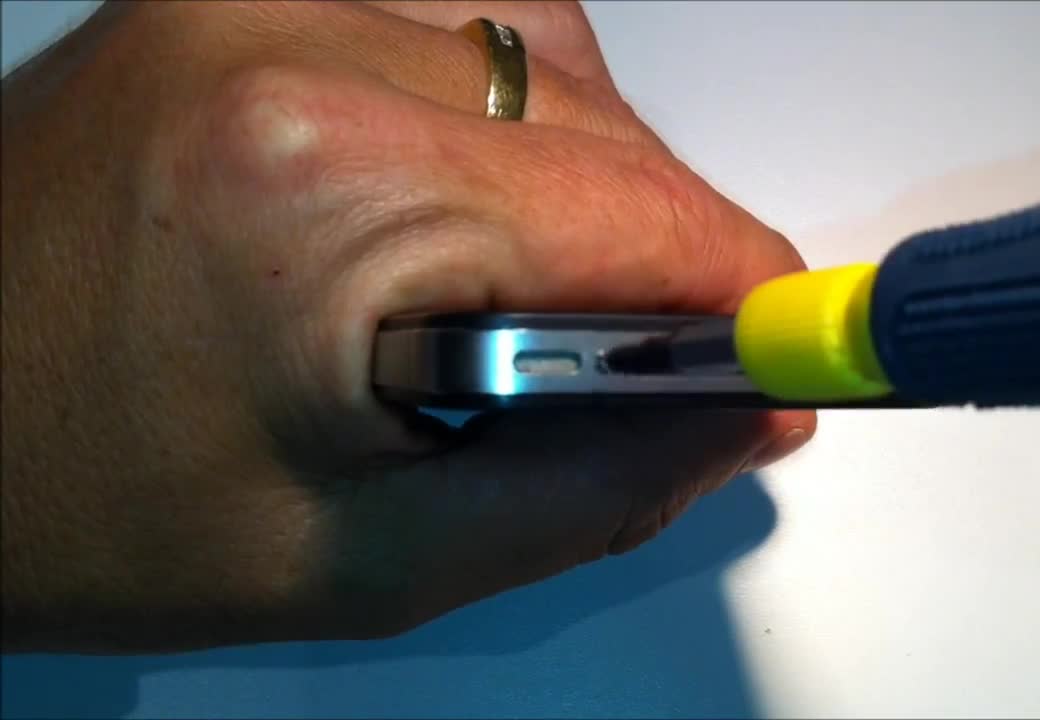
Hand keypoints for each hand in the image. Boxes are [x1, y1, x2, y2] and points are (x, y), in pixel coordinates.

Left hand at [0, 1, 815, 652]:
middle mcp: (290, 38)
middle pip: (610, 126)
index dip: (740, 297)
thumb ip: (591, 489)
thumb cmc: (84, 507)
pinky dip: (510, 114)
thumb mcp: (370, 563)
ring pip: (550, 55)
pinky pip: (455, 23)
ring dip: (589, 180)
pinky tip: (467, 208)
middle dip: (662, 259)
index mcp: (327, 187)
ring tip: (527, 302)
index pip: (640, 214)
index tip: (783, 359)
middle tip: (632, 377)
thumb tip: (740, 414)